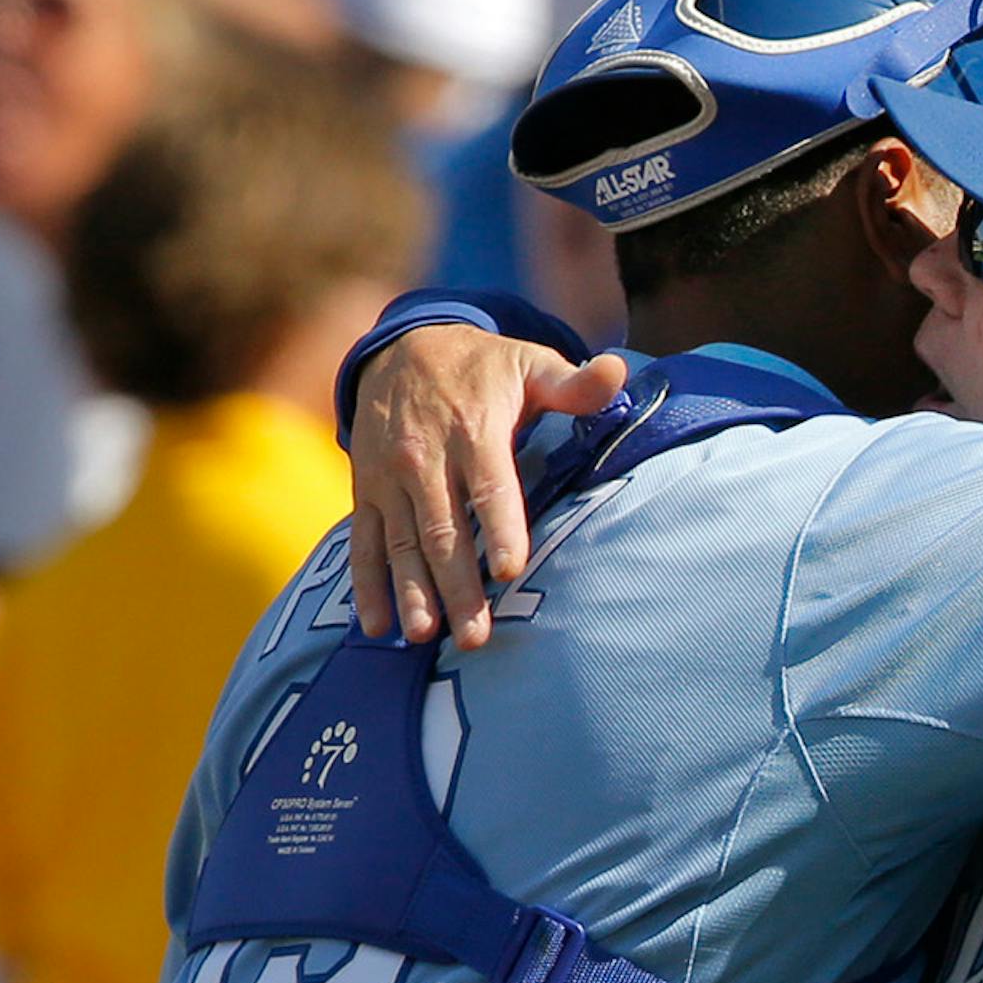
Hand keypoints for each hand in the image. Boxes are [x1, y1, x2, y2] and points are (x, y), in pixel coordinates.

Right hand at [347, 327, 625, 649]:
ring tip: (425, 635)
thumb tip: (617, 373)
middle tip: (475, 636)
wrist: (401, 346)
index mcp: (472, 429)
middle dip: (458, 586)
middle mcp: (425, 457)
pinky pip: (364, 542)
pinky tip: (378, 625)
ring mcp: (389, 478)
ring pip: (402, 543)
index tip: (511, 568)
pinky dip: (368, 584)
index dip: (501, 528)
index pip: (489, 486)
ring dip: (412, 593)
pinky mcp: (367, 492)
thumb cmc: (481, 369)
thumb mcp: (529, 364)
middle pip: (443, 530)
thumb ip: (572, 383)